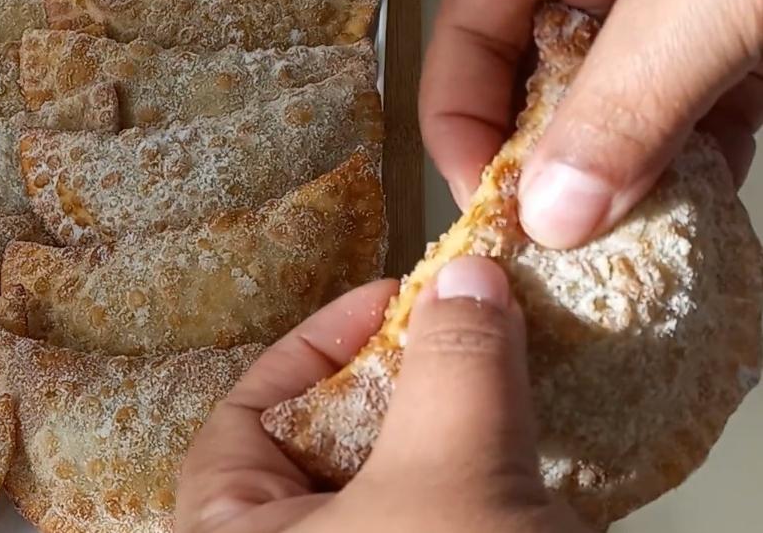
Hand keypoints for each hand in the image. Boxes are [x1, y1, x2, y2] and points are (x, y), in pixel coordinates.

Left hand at [175, 257, 589, 532]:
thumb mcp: (446, 478)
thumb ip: (451, 367)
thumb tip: (465, 277)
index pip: (246, 414)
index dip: (320, 343)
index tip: (396, 299)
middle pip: (328, 448)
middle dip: (402, 386)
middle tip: (465, 335)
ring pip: (395, 492)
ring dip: (454, 439)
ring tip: (510, 384)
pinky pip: (439, 526)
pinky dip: (483, 494)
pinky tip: (540, 460)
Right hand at [420, 0, 762, 248]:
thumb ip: (625, 104)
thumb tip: (555, 215)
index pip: (469, 21)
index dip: (462, 113)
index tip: (487, 202)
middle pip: (535, 66)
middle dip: (543, 154)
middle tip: (548, 240)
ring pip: (616, 94)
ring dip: (618, 170)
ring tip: (615, 244)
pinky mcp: (744, 25)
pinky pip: (694, 103)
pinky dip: (691, 160)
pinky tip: (687, 215)